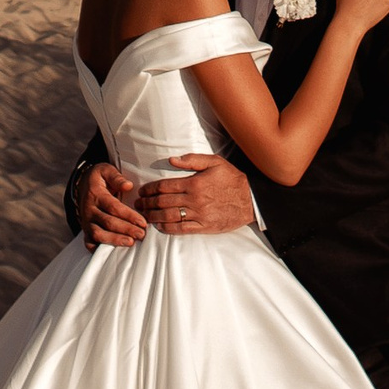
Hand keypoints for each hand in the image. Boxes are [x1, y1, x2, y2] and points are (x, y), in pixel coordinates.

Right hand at [80, 160, 148, 246]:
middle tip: (141, 234)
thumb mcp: (106, 170)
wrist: (82, 186)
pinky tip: (113, 253)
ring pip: (98, 234)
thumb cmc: (100, 179)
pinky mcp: (85, 231)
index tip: (143, 222)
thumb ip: (117, 177)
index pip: (114, 207)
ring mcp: (86, 222)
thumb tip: (128, 186)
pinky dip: (99, 249)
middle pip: (108, 223)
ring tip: (131, 243)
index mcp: (96, 195)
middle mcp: (89, 210)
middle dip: (126, 229)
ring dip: (115, 240)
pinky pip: (89, 243)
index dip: (129, 216)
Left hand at [140, 152, 256, 236]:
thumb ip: (192, 160)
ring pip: (168, 216)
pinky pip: (181, 229)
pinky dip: (167, 228)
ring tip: (144, 215)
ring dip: (152, 216)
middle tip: (137, 204)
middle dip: (146, 203)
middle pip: (162, 202)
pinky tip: (159, 226)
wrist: (250, 200)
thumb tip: (171, 160)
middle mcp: (194, 199)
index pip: (164, 186)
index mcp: (194, 183)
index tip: (141, 191)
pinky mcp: (204, 226)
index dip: (149, 189)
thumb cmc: (232, 179)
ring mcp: (198, 214)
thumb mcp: (215, 162)